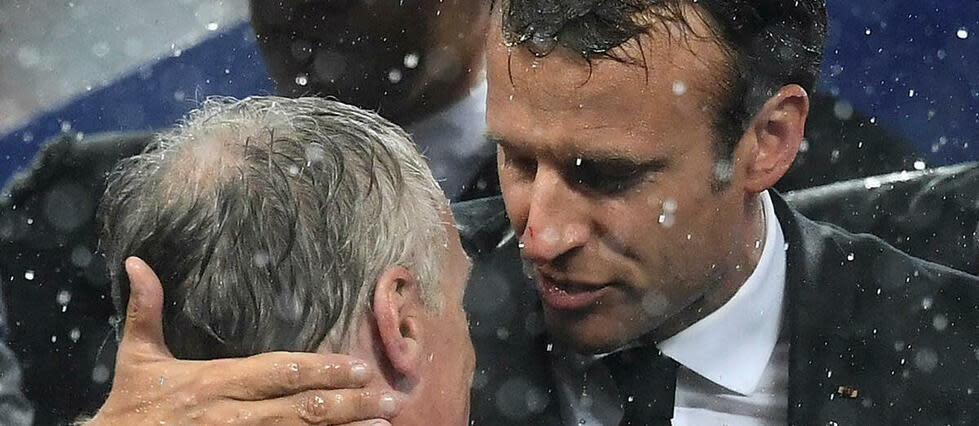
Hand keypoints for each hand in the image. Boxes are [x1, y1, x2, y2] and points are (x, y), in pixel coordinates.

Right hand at [85, 257, 399, 424]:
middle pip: (302, 408)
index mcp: (215, 382)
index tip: (359, 367)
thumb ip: (146, 310)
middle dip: (350, 404)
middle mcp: (232, 413)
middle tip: (389, 400)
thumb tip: (137, 262)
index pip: (279, 372)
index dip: (322, 369)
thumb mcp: (136, 357)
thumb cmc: (130, 407)